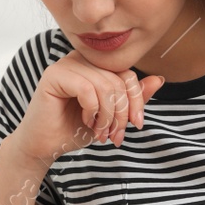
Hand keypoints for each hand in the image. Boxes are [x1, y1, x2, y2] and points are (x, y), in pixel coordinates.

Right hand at [13, 49, 165, 162]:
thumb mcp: (111, 115)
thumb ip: (132, 98)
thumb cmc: (73, 129)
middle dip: (122, 113)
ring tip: (100, 132)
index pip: (128, 74)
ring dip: (107, 116)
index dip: (137, 100)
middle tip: (113, 135)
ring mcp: (66, 64)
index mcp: (95, 65)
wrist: (44, 146)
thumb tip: (159, 79)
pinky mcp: (53, 75)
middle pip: (118, 80)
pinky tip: (85, 120)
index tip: (136, 125)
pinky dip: (92, 110)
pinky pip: (87, 88)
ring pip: (105, 85)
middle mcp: (81, 59)